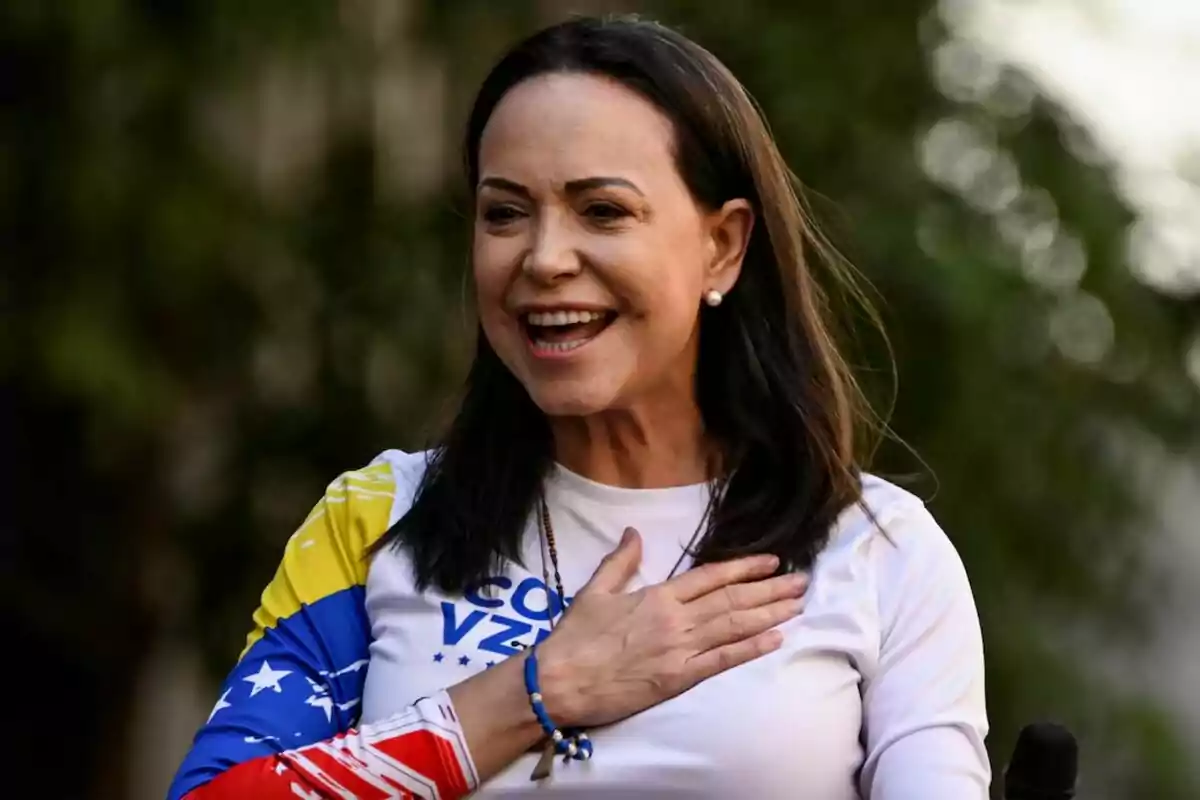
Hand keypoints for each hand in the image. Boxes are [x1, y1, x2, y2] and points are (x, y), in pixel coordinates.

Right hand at [535, 526, 806, 728]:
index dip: (745, 568)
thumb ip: (620, 561)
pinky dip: (751, 648)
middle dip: (770, 589)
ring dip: (770, 614)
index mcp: (658, 595)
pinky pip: (723, 661)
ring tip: (798, 604)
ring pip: (734, 626)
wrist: (560, 680)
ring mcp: (680, 649)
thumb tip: (633, 531)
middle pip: (732, 599)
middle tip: (802, 581)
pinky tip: (776, 639)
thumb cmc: (575, 637)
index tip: (772, 561)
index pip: (711, 576)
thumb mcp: (594, 590)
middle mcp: (676, 618)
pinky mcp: (679, 679)